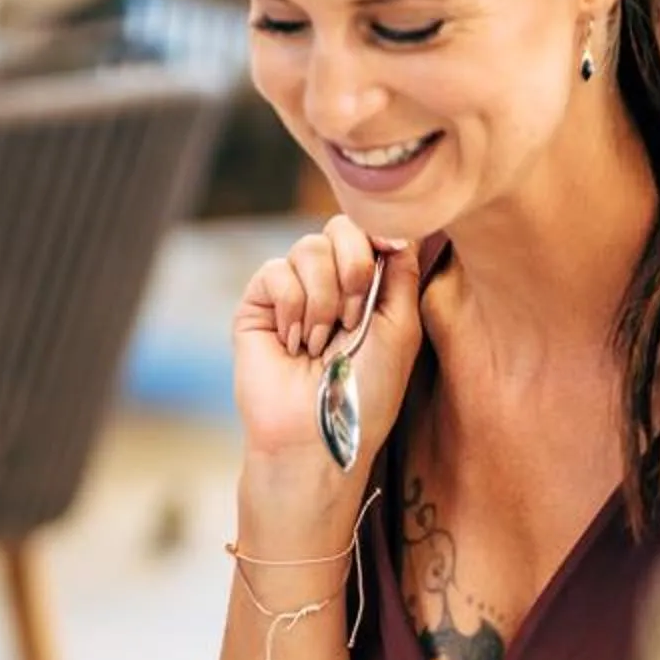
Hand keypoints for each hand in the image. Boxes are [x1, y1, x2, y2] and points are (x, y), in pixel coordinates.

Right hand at [231, 215, 424, 481]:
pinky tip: (292, 342)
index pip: (369, 231)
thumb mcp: (400, 327)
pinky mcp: (258, 304)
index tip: (384, 262)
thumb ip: (401, 272)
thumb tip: (395, 226)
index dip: (376, 239)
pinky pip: (275, 272)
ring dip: (322, 299)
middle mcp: (329, 283)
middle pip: (340, 228)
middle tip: (351, 319)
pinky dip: (291, 307)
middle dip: (352, 269)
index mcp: (367, 287)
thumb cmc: (367, 392)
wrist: (316, 433)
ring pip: (308, 248)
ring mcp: (292, 292)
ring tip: (319, 343)